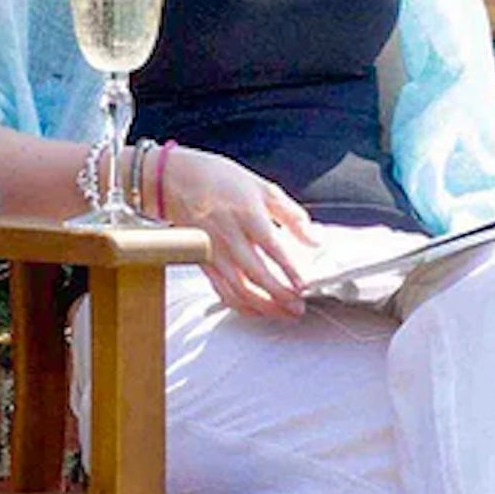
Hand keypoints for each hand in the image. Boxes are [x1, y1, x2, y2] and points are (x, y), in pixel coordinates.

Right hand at [161, 147, 319, 317]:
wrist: (177, 180)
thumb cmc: (224, 182)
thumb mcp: (264, 189)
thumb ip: (293, 216)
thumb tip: (317, 239)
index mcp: (247, 214)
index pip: (272, 247)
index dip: (289, 268)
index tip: (304, 284)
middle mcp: (228, 236)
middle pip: (255, 274)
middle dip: (280, 296)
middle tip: (299, 307)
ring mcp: (213, 252)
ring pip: (238, 289)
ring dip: (263, 306)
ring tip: (284, 313)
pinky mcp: (203, 263)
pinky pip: (222, 291)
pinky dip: (241, 305)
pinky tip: (258, 310)